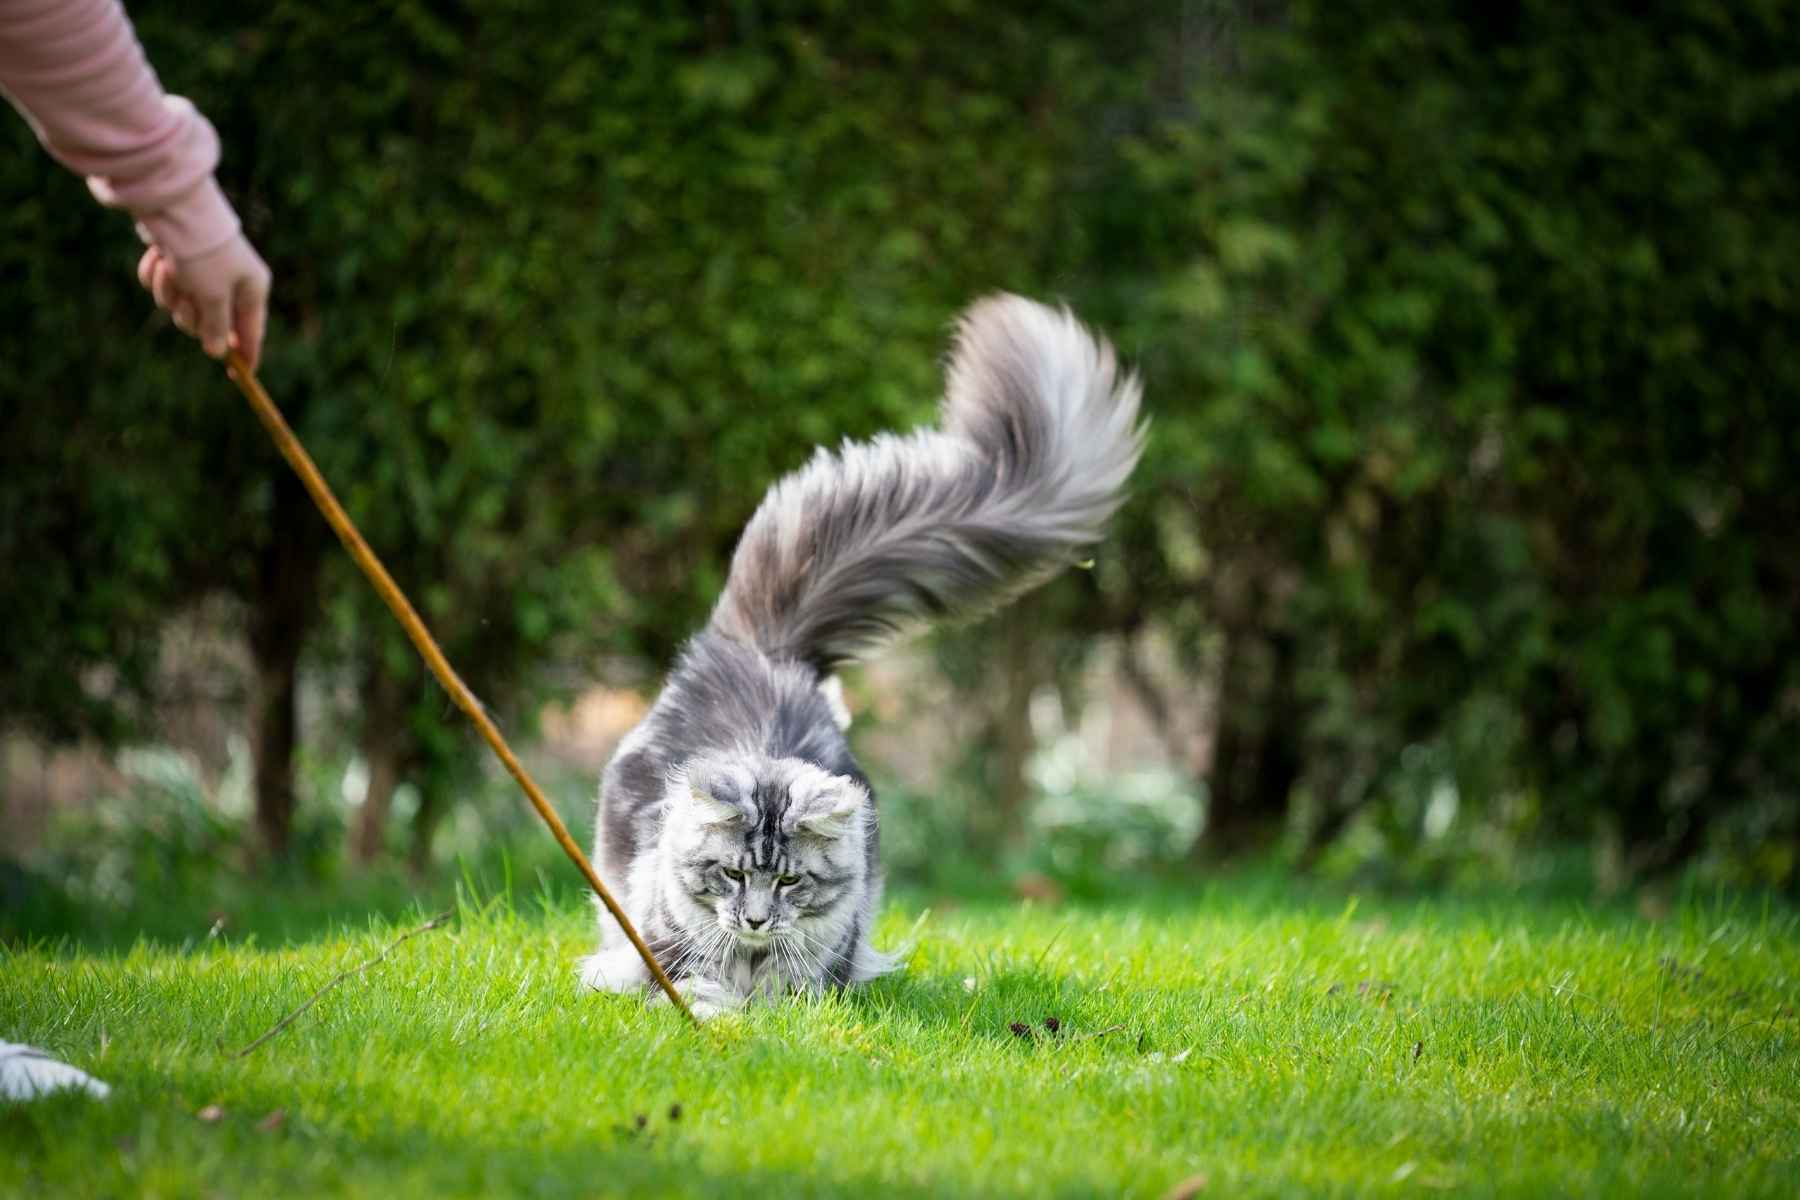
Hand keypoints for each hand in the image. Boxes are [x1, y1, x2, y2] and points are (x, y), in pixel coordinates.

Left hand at [136, 233, 271, 370]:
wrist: (174, 208)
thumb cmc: (204, 255)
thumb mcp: (214, 297)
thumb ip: (216, 329)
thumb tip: (217, 352)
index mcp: (252, 289)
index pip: (252, 332)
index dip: (246, 354)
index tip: (241, 375)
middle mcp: (230, 281)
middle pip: (208, 323)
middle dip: (190, 315)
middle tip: (187, 300)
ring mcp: (201, 272)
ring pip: (180, 305)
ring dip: (169, 293)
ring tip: (170, 270)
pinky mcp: (176, 261)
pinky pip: (164, 286)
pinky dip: (156, 277)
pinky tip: (158, 258)